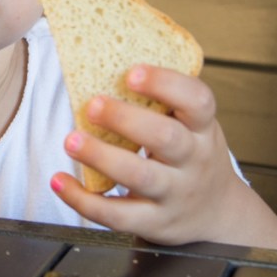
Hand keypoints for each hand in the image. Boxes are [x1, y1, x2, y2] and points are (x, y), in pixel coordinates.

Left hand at [50, 64, 251, 245]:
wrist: (216, 213)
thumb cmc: (190, 154)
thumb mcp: (190, 124)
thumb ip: (162, 98)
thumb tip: (103, 54)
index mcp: (202, 128)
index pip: (197, 101)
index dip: (166, 84)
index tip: (132, 72)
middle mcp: (193, 160)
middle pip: (166, 138)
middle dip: (127, 120)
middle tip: (93, 105)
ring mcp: (174, 194)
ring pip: (140, 177)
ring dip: (101, 157)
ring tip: (71, 140)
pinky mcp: (153, 222)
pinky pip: (116, 215)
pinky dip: (83, 199)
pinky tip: (60, 181)